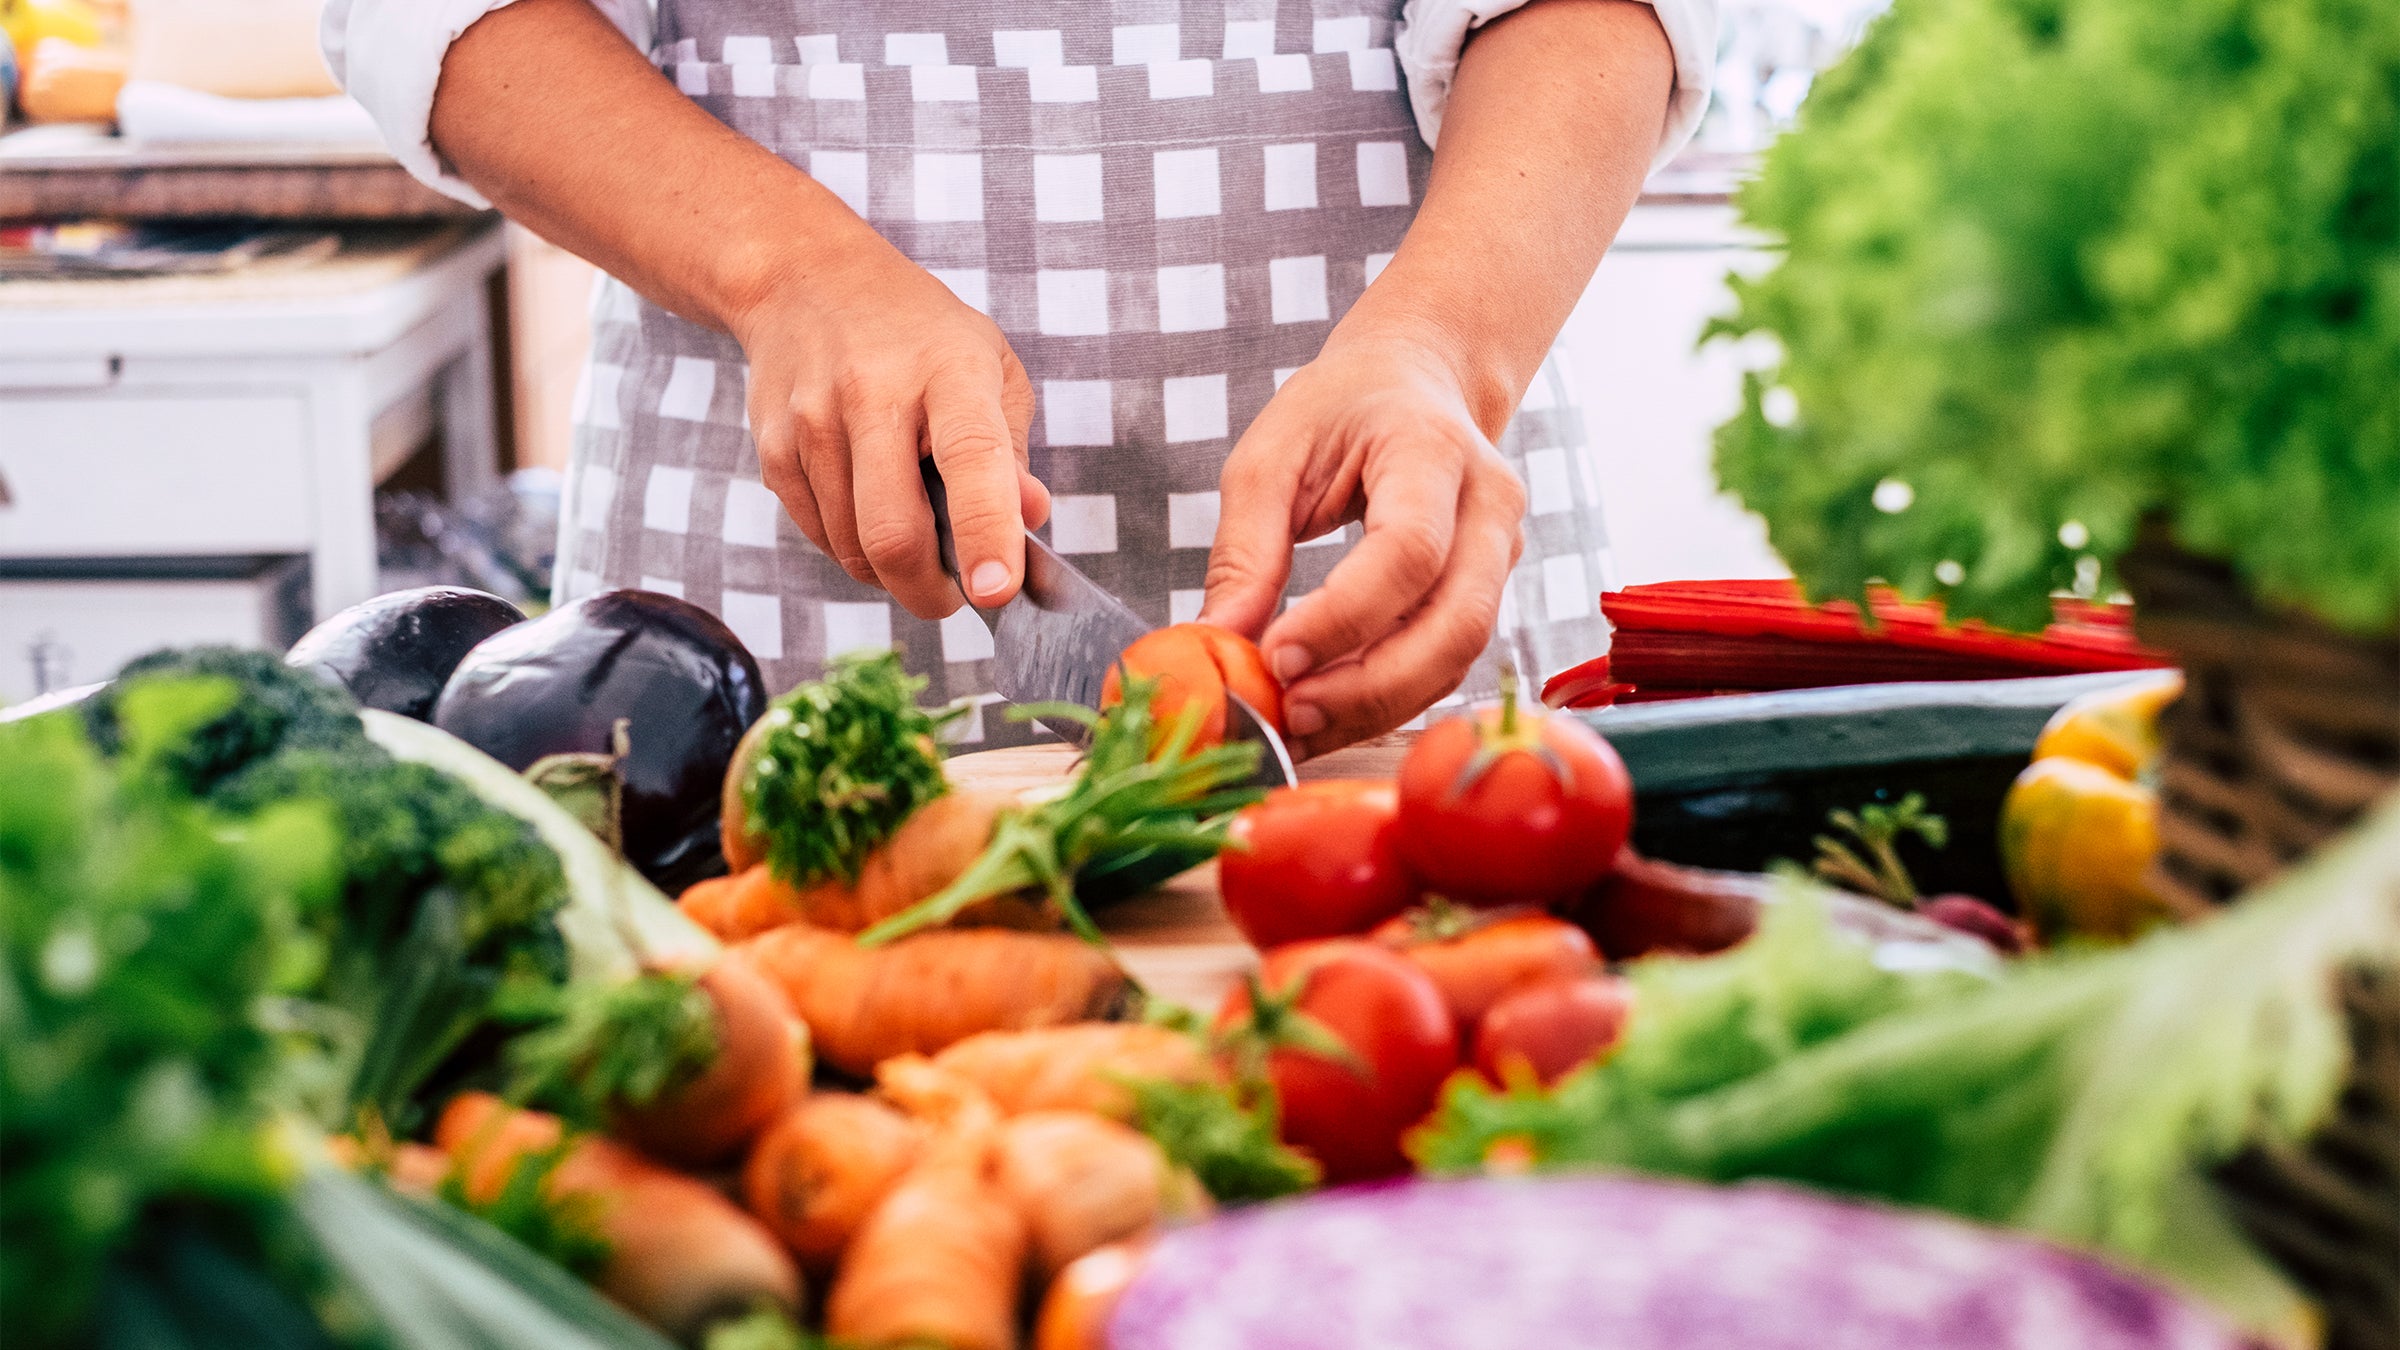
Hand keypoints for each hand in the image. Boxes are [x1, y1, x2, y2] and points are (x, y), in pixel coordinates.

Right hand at [731, 230, 1049, 617]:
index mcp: (949, 371)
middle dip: (928, 591)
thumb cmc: (918, 335)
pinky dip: (852, 548)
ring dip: (890, 571)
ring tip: (913, 532)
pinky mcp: (775, 449)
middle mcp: (874, 394)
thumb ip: (1010, 454)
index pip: (973, 461)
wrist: (806, 281)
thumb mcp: (989, 369)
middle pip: (894, 533)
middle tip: (953, 596)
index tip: (996, 592)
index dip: (986, 534)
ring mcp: (814, 422)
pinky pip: (819, 536)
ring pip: (853, 549)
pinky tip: (867, 507)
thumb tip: (1030, 520)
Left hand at [1201, 333, 1525, 757]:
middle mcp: (1489, 504)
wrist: (1416, 383)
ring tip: (1299, 725)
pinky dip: (1387, 700)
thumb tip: (1218, 640)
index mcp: (1433, 448)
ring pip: (1459, 656)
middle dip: (1370, 685)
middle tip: (1291, 713)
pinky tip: (1327, 713)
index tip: (1275, 656)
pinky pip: (1448, 662)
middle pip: (1456, 621)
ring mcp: (1503, 551)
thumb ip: (1245, 548)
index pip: (1408, 551)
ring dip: (1378, 707)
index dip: (1344, 617)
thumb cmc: (1340, 409)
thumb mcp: (1272, 455)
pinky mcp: (1489, 590)